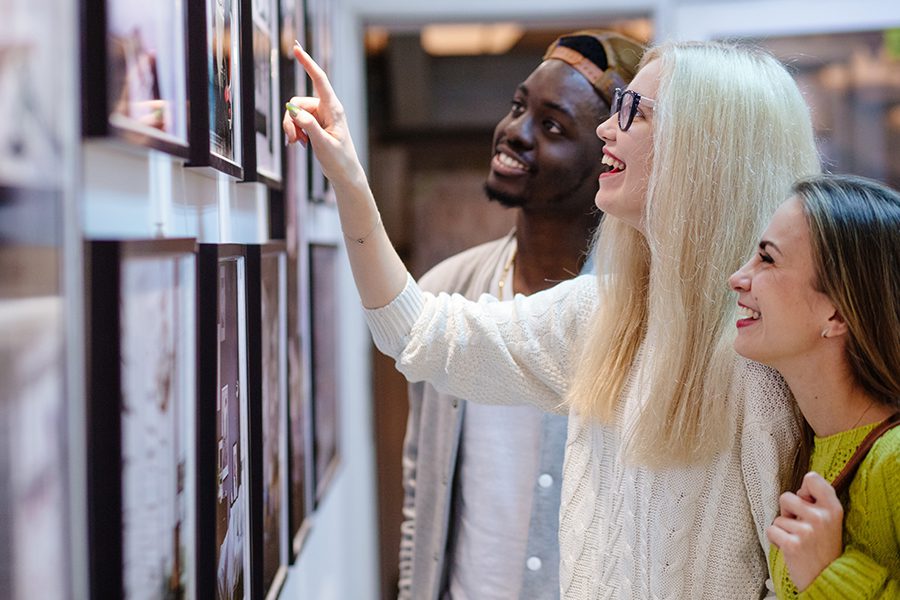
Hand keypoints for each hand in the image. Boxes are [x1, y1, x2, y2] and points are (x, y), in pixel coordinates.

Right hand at [282, 44, 364, 186]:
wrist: (345, 174)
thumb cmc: (339, 160)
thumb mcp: (323, 144)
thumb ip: (308, 126)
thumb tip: (293, 111)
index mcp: (333, 109)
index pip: (319, 80)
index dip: (307, 63)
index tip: (296, 48)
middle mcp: (327, 109)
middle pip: (298, 102)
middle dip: (290, 120)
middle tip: (292, 139)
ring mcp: (321, 116)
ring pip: (295, 113)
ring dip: (292, 128)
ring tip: (298, 143)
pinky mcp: (315, 124)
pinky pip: (297, 121)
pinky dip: (295, 131)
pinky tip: (299, 143)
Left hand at [766, 471, 843, 590]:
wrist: (828, 580)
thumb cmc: (823, 547)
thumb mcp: (831, 521)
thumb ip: (817, 502)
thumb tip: (800, 489)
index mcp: (833, 508)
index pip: (812, 478)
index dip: (803, 489)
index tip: (806, 501)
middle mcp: (821, 517)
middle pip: (786, 497)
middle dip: (787, 512)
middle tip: (801, 528)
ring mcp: (807, 531)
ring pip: (777, 518)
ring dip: (783, 529)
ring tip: (798, 541)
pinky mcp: (792, 544)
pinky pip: (771, 530)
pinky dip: (775, 540)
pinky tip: (789, 549)